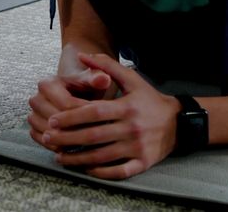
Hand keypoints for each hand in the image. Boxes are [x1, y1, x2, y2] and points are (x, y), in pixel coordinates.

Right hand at [27, 67, 111, 150]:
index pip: (66, 104)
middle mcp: (35, 100)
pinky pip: (44, 142)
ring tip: (87, 142)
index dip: (86, 113)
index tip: (103, 118)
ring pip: (49, 133)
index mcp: (47, 84)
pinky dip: (58, 146)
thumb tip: (103, 79)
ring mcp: (33, 115)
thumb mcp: (91, 81)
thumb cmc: (85, 87)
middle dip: (77, 128)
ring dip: (67, 140)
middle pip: (56, 121)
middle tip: (97, 134)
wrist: (73, 94)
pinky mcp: (34, 129)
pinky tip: (75, 147)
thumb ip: (97, 79)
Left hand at [43, 52, 180, 178]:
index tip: (53, 120)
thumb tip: (82, 55)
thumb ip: (107, 66)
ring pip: (102, 156)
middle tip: (48, 139)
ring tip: (59, 157)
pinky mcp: (143, 163)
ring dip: (78, 159)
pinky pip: (119, 171)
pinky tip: (86, 169)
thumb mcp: (132, 79)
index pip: (94, 113)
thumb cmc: (150, 100)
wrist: (179, 123)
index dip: (72, 117)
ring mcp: (138, 147)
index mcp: (127, 107)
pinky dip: (101, 172)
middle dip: (68, 138)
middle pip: (94, 136)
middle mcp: (132, 128)